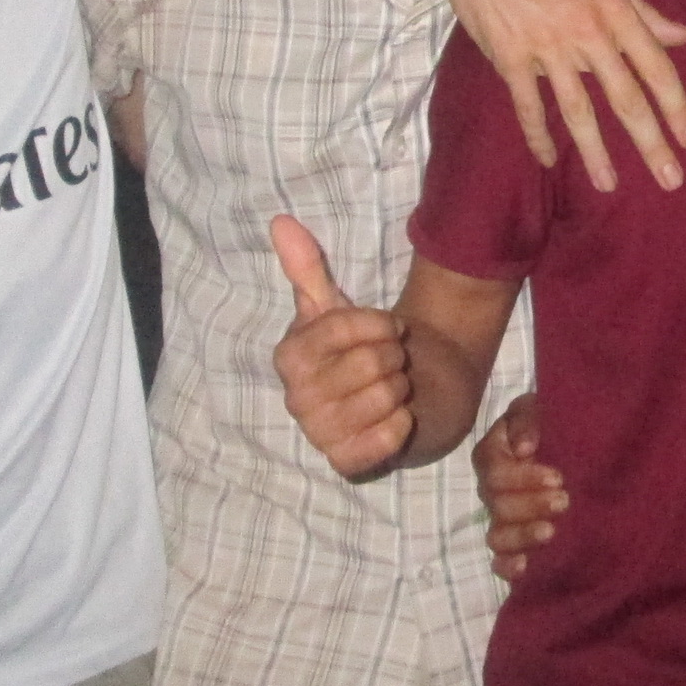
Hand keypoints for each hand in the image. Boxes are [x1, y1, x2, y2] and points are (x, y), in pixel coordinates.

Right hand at [270, 217, 415, 475]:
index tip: (389, 328)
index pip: (341, 326)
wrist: (406, 394)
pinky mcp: (347, 464)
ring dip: (402, 388)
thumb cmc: (366, 350)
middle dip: (394, 357)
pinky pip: (386, 439)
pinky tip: (398, 419)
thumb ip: (307, 268)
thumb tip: (280, 221)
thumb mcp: (337, 307)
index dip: (378, 323)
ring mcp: (319, 434)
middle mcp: (296, 398)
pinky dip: (402, 425)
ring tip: (395, 388)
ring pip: (383, 398)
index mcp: (288, 356)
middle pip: (369, 363)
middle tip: (392, 363)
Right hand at [434, 0, 685, 192]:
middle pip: (625, 98)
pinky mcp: (510, 57)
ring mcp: (547, 47)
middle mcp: (587, 32)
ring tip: (609, 184)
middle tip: (669, 180)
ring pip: (578, 110)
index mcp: (614, 10)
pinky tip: (548, 159)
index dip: (676, 107)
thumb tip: (682, 38)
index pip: (655, 67)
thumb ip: (641, 11)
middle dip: (650, 142)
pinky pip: (528, 106)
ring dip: (596, 152)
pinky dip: (538, 135)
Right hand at [472, 394, 565, 584]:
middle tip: (565, 500)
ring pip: (497, 536)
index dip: (524, 478)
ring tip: (551, 532)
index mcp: (492, 455)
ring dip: (522, 536)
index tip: (558, 477)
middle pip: (498, 505)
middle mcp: (492, 491)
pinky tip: (524, 568)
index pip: (496, 472)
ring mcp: (501, 519)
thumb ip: (527, 420)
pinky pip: (499, 560)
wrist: (570, 442)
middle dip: (531, 504)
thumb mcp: (538, 408)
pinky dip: (507, 566)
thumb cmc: (550, 423)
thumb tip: (523, 448)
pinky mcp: (514, 543)